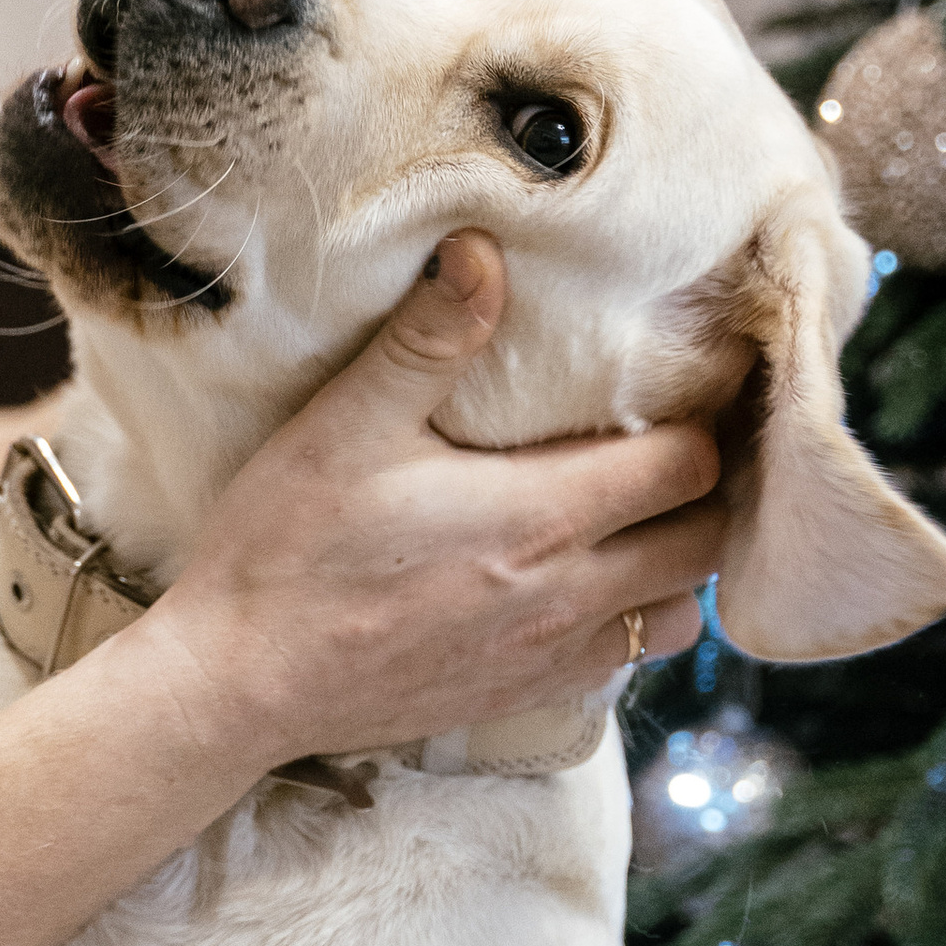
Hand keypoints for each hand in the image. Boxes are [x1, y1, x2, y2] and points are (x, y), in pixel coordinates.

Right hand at [148, 232, 723, 766]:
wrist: (239, 684)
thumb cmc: (285, 551)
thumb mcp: (344, 427)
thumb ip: (428, 338)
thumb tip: (481, 249)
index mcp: (539, 517)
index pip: (687, 466)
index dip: (700, 421)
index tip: (682, 389)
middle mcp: (566, 594)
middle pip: (706, 542)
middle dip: (706, 490)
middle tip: (675, 444)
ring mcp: (551, 656)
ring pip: (681, 614)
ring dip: (678, 565)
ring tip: (641, 518)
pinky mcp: (525, 696)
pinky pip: (627, 662)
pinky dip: (633, 620)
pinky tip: (585, 584)